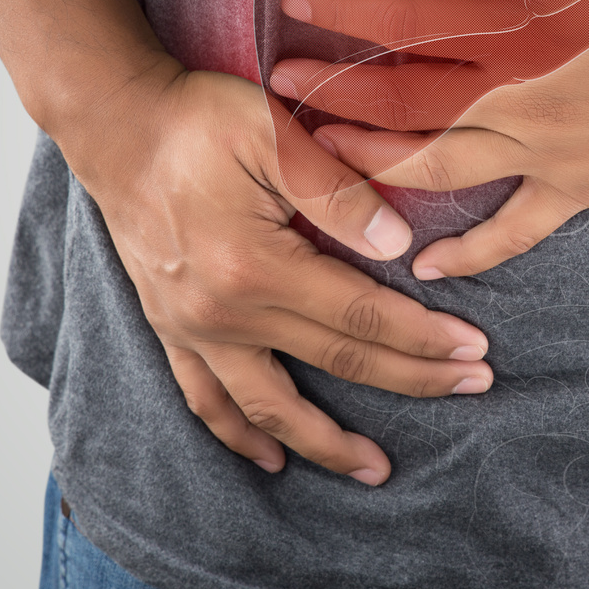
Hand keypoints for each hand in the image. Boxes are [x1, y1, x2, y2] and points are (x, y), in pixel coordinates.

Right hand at [57, 57, 493, 483]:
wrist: (115, 123)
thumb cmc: (197, 120)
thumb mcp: (272, 134)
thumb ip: (338, 192)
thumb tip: (399, 249)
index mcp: (255, 266)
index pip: (361, 315)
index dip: (423, 336)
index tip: (473, 349)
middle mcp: (223, 313)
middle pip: (335, 361)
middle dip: (412, 379)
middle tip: (473, 386)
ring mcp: (192, 329)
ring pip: (269, 408)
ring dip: (325, 444)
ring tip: (376, 468)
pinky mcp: (169, 328)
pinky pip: (206, 400)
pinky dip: (239, 435)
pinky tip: (271, 458)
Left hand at [270, 0, 588, 278]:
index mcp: (525, 37)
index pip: (413, 27)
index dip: (348, 15)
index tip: (293, 4)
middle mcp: (523, 104)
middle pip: (407, 107)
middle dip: (337, 97)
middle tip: (283, 87)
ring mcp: (548, 155)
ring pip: (441, 170)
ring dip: (375, 164)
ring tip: (321, 156)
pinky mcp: (580, 187)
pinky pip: (515, 231)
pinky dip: (470, 250)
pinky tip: (425, 264)